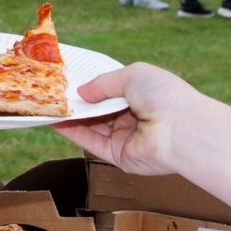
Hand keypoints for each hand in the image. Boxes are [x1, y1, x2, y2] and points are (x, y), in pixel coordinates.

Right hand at [55, 60, 208, 175]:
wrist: (182, 130)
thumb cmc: (165, 96)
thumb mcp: (132, 75)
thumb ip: (104, 83)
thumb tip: (82, 92)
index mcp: (142, 95)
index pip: (112, 91)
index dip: (92, 86)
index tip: (70, 79)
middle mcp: (133, 117)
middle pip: (99, 109)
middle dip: (79, 101)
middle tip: (53, 91)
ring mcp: (125, 137)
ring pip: (92, 126)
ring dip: (71, 116)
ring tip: (48, 104)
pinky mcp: (118, 156)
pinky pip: (91, 143)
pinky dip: (73, 132)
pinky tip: (56, 121)